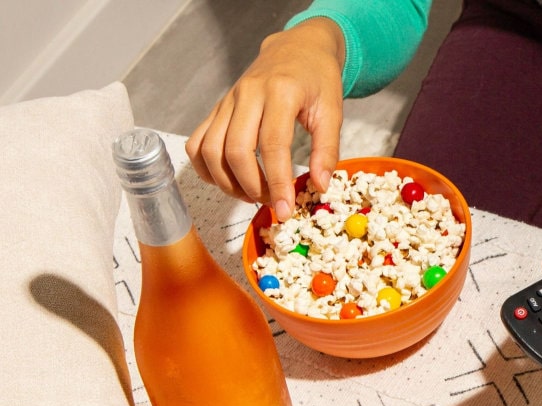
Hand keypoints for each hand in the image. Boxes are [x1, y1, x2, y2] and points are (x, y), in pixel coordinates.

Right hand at [186, 18, 345, 219]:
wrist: (298, 48)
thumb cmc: (317, 79)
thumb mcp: (333, 111)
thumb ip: (327, 150)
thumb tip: (320, 186)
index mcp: (281, 92)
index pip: (272, 145)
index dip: (277, 182)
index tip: (284, 209)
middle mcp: (248, 94)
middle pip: (235, 149)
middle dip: (250, 186)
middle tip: (270, 202)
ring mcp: (228, 100)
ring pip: (210, 148)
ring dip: (227, 181)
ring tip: (251, 195)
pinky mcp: (218, 108)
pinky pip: (197, 141)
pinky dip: (206, 168)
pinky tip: (228, 180)